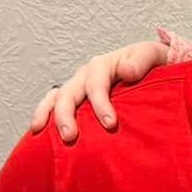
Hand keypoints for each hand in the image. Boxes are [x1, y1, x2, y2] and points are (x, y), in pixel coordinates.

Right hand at [26, 35, 190, 144]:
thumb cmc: (153, 63)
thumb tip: (127, 71)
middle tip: (70, 136)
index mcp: (104, 65)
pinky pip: (53, 105)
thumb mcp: (153, 55)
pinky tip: (37, 134)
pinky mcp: (75, 99)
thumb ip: (142, 61)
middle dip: (66, 114)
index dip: (101, 103)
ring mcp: (78, 86)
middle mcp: (86, 75)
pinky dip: (44, 116)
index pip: (97, 84)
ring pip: (56, 97)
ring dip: (47, 114)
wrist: (152, 68)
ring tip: (40, 133)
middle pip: (69, 92)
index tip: (110, 124)